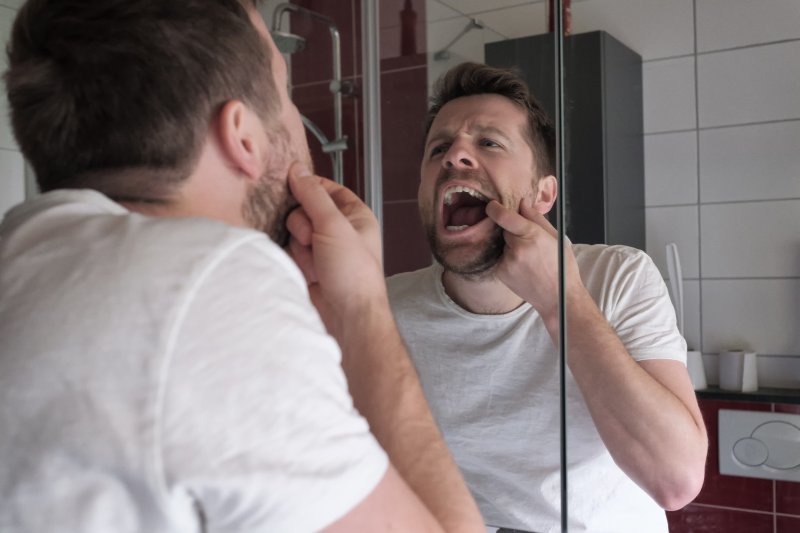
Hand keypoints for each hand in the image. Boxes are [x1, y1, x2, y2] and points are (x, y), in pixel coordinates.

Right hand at [285, 163, 385, 335]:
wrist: (346, 317)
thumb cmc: (352, 273)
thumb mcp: (334, 225)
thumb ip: (313, 196)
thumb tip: (297, 170)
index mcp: (355, 216)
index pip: (328, 190)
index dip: (310, 188)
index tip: (293, 186)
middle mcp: (339, 231)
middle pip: (305, 210)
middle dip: (304, 225)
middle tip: (313, 239)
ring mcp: (323, 250)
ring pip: (295, 232)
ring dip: (300, 246)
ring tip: (315, 264)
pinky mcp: (308, 267)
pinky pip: (290, 251)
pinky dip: (295, 260)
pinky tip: (306, 272)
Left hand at [485, 197, 581, 319]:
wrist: (558, 298)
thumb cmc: (562, 268)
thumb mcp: (556, 238)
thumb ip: (537, 218)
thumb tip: (522, 203)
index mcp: (532, 236)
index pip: (505, 217)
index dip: (495, 208)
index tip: (492, 205)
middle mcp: (517, 249)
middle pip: (505, 230)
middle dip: (513, 231)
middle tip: (530, 242)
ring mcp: (507, 263)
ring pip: (503, 244)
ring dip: (512, 246)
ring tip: (530, 259)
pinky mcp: (501, 273)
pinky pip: (501, 257)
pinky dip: (509, 259)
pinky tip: (523, 268)